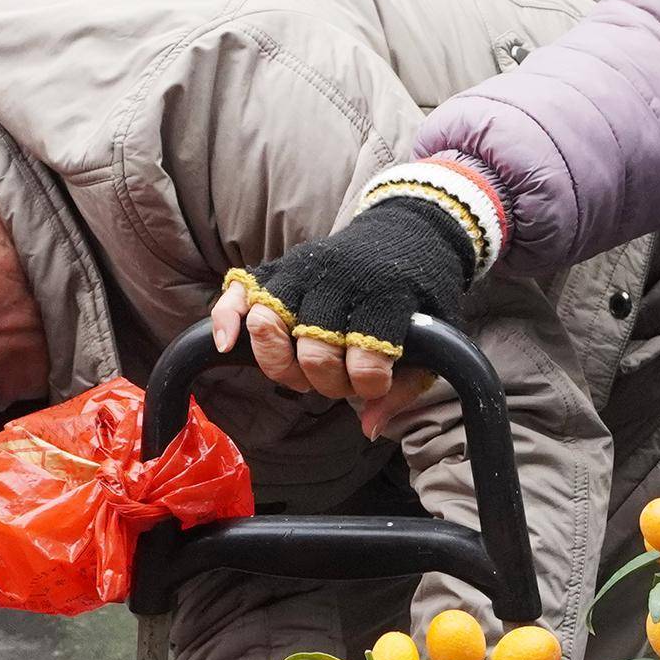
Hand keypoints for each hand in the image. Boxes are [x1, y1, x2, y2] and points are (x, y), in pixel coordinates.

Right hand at [208, 195, 471, 436]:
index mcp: (386, 296)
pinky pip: (236, 293)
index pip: (366, 358)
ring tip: (302, 372)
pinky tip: (227, 345)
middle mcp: (339, 280)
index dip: (370, 384)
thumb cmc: (418, 295)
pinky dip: (225, 319)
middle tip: (339, 379)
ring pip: (268, 324)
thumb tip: (369, 426)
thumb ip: (405, 386)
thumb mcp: (434, 337)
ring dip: (281, 364)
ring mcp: (303, 270)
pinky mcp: (278, 268)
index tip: (377, 382)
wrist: (407, 233)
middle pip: (313, 350)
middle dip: (326, 381)